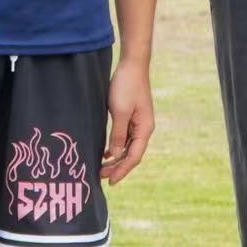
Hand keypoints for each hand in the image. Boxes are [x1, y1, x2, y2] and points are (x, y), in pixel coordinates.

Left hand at [100, 59, 153, 184]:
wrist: (132, 65)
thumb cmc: (126, 86)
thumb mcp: (120, 111)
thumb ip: (118, 134)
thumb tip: (116, 155)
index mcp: (145, 129)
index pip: (134, 157)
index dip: (122, 170)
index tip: (110, 181)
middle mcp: (144, 129)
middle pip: (132, 154)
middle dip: (118, 167)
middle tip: (101, 176)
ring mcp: (139, 123)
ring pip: (128, 147)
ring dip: (116, 158)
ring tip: (102, 167)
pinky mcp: (132, 117)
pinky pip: (125, 137)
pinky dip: (117, 147)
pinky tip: (107, 152)